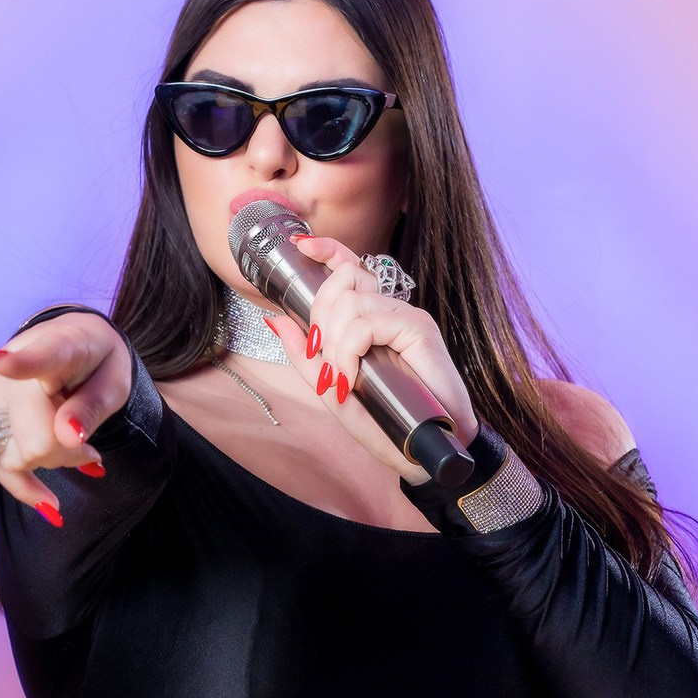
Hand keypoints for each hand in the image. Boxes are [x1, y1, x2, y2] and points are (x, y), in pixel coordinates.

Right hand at [0, 312, 131, 521]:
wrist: (68, 339)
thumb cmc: (95, 363)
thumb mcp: (114, 383)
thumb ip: (92, 407)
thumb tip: (68, 437)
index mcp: (56, 346)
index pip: (37, 356)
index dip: (19, 363)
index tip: (1, 363)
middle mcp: (8, 364)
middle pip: (35, 440)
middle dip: (67, 454)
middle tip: (87, 444)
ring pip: (12, 458)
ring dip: (47, 460)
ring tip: (64, 437)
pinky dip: (24, 482)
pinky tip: (48, 501)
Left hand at [268, 237, 479, 484]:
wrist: (423, 452)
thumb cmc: (384, 421)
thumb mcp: (330, 388)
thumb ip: (304, 354)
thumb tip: (274, 319)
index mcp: (370, 317)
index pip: (350, 266)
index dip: (327, 250)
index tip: (302, 245)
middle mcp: (390, 309)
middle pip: (346, 276)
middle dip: (320, 313)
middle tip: (324, 355)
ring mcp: (406, 317)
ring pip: (353, 301)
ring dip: (335, 342)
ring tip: (342, 375)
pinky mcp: (419, 329)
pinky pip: (369, 321)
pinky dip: (350, 348)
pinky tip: (352, 374)